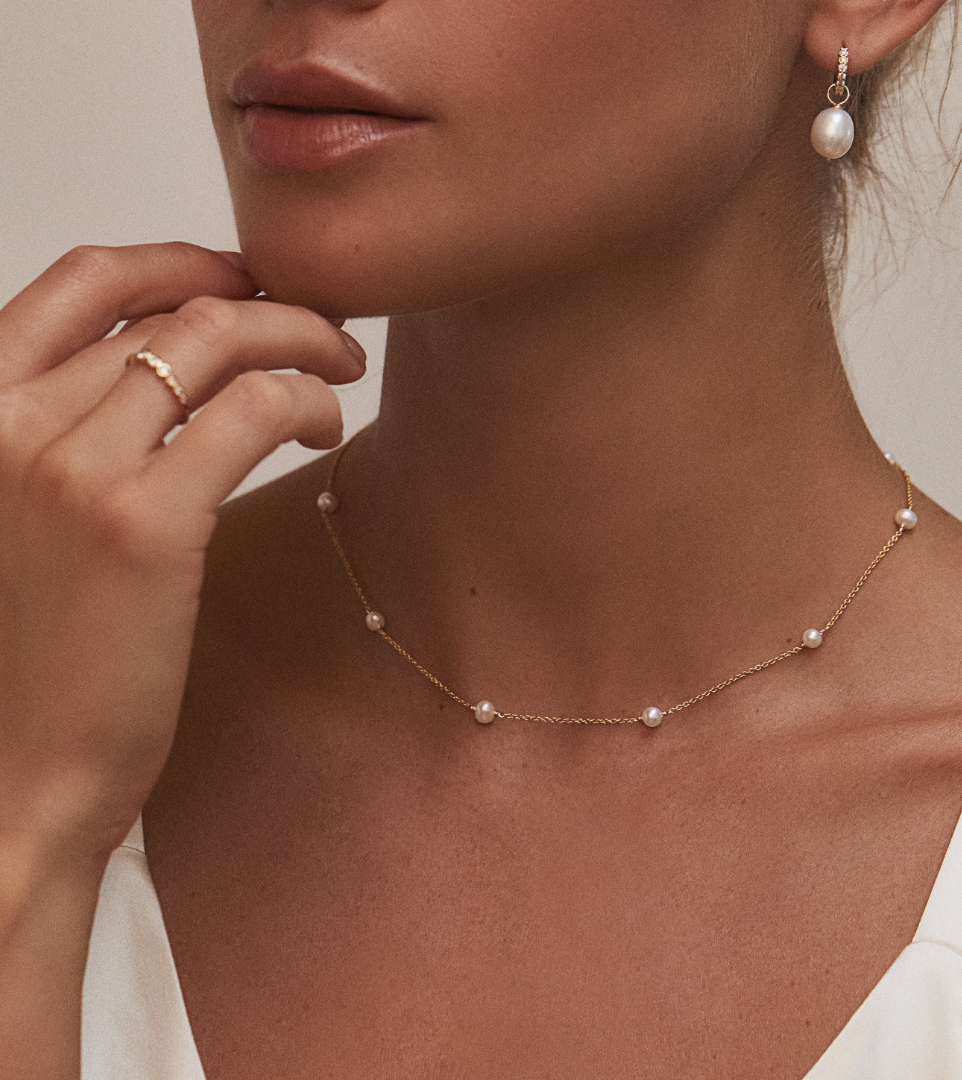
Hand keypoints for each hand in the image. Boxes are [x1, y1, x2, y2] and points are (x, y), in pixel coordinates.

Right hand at [0, 241, 364, 856]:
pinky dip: (307, 400)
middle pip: (173, 308)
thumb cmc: (34, 656)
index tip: (246, 278)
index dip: (178, 259)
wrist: (18, 773)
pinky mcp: (142, 523)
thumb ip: (79, 440)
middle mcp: (13, 422)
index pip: (82, 281)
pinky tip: (327, 429)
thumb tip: (175, 381)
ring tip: (342, 369)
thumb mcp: (29, 519)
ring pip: (220, 342)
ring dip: (301, 341)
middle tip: (325, 330)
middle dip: (269, 306)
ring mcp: (73, 468)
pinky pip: (253, 410)